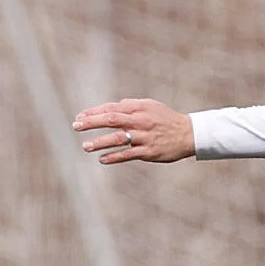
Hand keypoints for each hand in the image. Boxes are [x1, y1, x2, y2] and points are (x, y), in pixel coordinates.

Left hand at [73, 98, 194, 164]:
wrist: (189, 134)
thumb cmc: (165, 119)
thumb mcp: (150, 106)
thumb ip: (130, 106)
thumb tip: (109, 108)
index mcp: (140, 108)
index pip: (112, 108)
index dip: (94, 112)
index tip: (79, 117)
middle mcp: (141, 120)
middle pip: (112, 119)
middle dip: (92, 122)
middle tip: (75, 126)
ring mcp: (145, 137)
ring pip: (118, 138)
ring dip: (100, 142)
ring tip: (85, 146)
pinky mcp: (149, 151)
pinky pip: (128, 154)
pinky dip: (114, 156)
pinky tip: (102, 159)